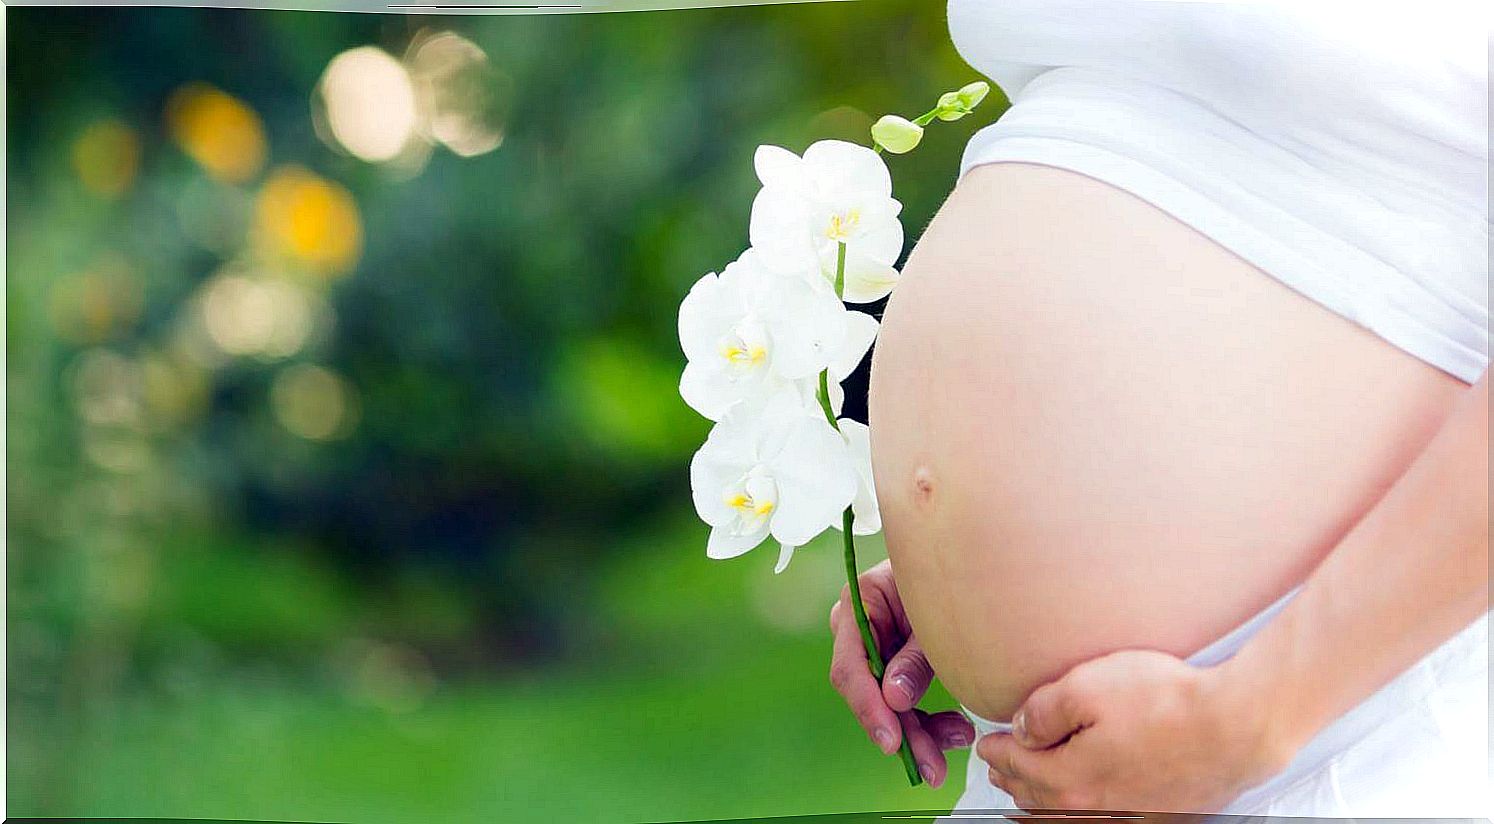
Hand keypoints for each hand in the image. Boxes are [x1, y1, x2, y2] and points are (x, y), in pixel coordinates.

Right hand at [828, 559, 974, 787]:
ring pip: (889, 703)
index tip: (893, 742)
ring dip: (922, 731)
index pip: (850, 665)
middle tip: (932, 768)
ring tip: (960, 740)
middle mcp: (860, 627)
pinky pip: (905, 700)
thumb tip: (894, 699)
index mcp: (860, 601)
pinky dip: (930, 719)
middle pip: (870, 692)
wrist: (969, 554)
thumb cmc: (952, 572)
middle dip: (904, 733)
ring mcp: (877, 646)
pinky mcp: (896, 662)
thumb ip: (915, 657)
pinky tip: (958, 729)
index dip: (868, 707)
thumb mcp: (935, 615)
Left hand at [976, 649, 1289, 812]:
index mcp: (1071, 779)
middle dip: (1014, 779)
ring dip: (1043, 799)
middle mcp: (1096, 808)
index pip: (1018, 766)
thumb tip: (1021, 727)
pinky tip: (1083, 799)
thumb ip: (1043, 710)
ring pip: (1069, 813)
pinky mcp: (1158, 813)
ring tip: (1030, 787)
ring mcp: (1129, 815)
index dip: (998, 752)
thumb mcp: (1086, 687)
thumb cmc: (1167, 702)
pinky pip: (1103, 816)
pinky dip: (1081, 808)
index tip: (987, 744)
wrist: (1237, 726)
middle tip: (999, 766)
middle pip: (1040, 796)